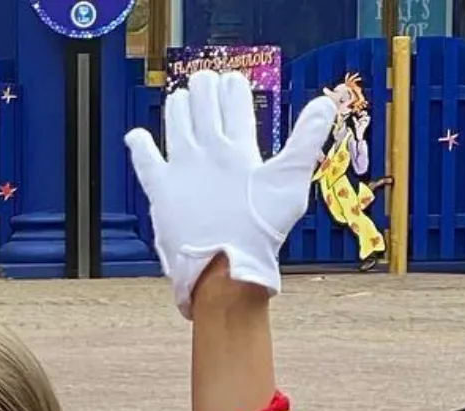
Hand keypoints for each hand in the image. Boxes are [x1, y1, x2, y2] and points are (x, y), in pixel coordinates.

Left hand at [126, 70, 333, 318]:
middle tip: (207, 85)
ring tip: (182, 101)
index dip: (233, 87)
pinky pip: (144, 159)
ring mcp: (180, 169)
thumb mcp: (292, 185)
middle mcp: (207, 150)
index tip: (232, 84)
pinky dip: (140, 144)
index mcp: (238, 147)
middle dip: (206, 87)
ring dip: (179, 104)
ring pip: (175, 118)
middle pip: (202, 100)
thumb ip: (308, 140)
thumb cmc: (259, 234)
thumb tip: (326, 102)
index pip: (233, 99)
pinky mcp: (160, 192)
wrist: (224, 272)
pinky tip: (138, 137)